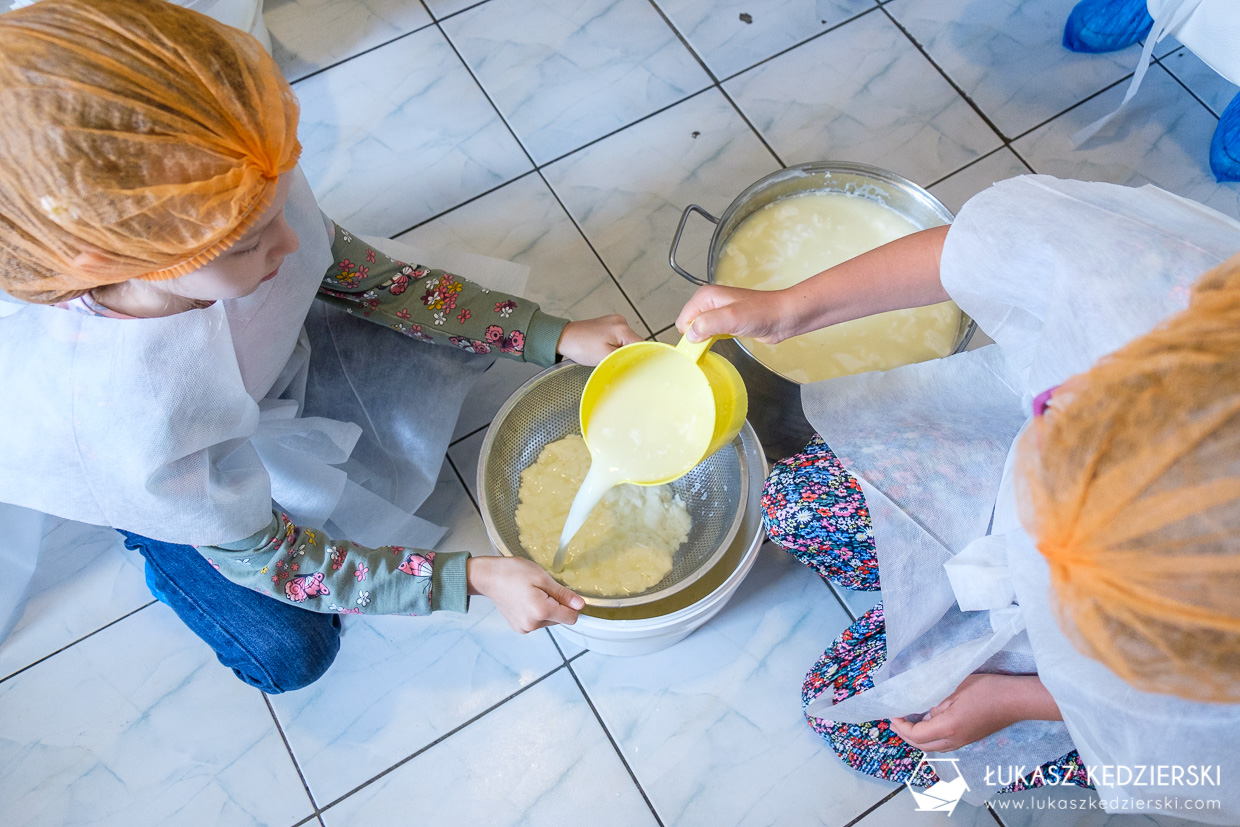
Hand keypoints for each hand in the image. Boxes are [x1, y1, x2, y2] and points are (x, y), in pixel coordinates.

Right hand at [466, 556, 584, 632]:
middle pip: (560, 619)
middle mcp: (533, 625)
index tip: (562, 593)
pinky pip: (537, 622)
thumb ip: (562, 594)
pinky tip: (525, 600)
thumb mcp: (541, 577)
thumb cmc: (512, 572)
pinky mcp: (519, 628)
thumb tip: (580, 605)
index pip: (571, 618)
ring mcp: (524, 628)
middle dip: (556, 604)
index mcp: (541, 611)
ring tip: (530, 593)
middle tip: (540, 588)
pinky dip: (536, 612)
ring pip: (548, 620)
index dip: (571, 605)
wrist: (487, 577)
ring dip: (546, 608)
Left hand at [556, 314, 642, 365]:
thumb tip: (638, 363)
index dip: (641, 357)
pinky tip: (604, 350)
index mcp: (622, 329)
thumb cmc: (580, 346)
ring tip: (606, 355)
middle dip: (628, 354)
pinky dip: (614, 346)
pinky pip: (618, 338)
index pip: (642, 345)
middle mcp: (621, 322)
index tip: (639, 367)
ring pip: (626, 341)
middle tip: (617, 362)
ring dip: (620, 351)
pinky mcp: (608, 324)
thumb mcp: (605, 357)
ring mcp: (614, 322)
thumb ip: (624, 359)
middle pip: (635, 343)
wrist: (564, 337)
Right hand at [675, 284, 796, 343]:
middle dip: (697, 337)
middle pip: (689, 326)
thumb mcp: (731, 317)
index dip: (690, 334)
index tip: (701, 344)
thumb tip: (690, 335)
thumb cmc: (762, 312)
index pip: (683, 320)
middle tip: (712, 343)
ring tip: (721, 340)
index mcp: (705, 297)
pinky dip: (713, 341)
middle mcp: (709, 303)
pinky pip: (710, 334)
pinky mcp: (726, 323)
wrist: (783, 317)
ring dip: (705, 340)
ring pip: (699, 331)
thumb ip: (707, 324)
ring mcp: (718, 313)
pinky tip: (725, 341)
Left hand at [889, 674, 1060, 752]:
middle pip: (921, 746)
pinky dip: (929, 735)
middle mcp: (954, 740)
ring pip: (932, 747)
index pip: (916, 735)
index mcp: (948, 728)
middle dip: (904, 734)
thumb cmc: (987, 690)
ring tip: (907, 721)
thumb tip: (923, 710)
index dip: (900, 725)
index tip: (892, 712)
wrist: (1016, 700)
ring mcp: (963, 742)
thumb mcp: (954, 688)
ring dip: (917, 737)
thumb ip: (935, 701)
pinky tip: (927, 721)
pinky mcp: (969, 739)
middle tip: (895, 719)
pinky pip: (943, 743)